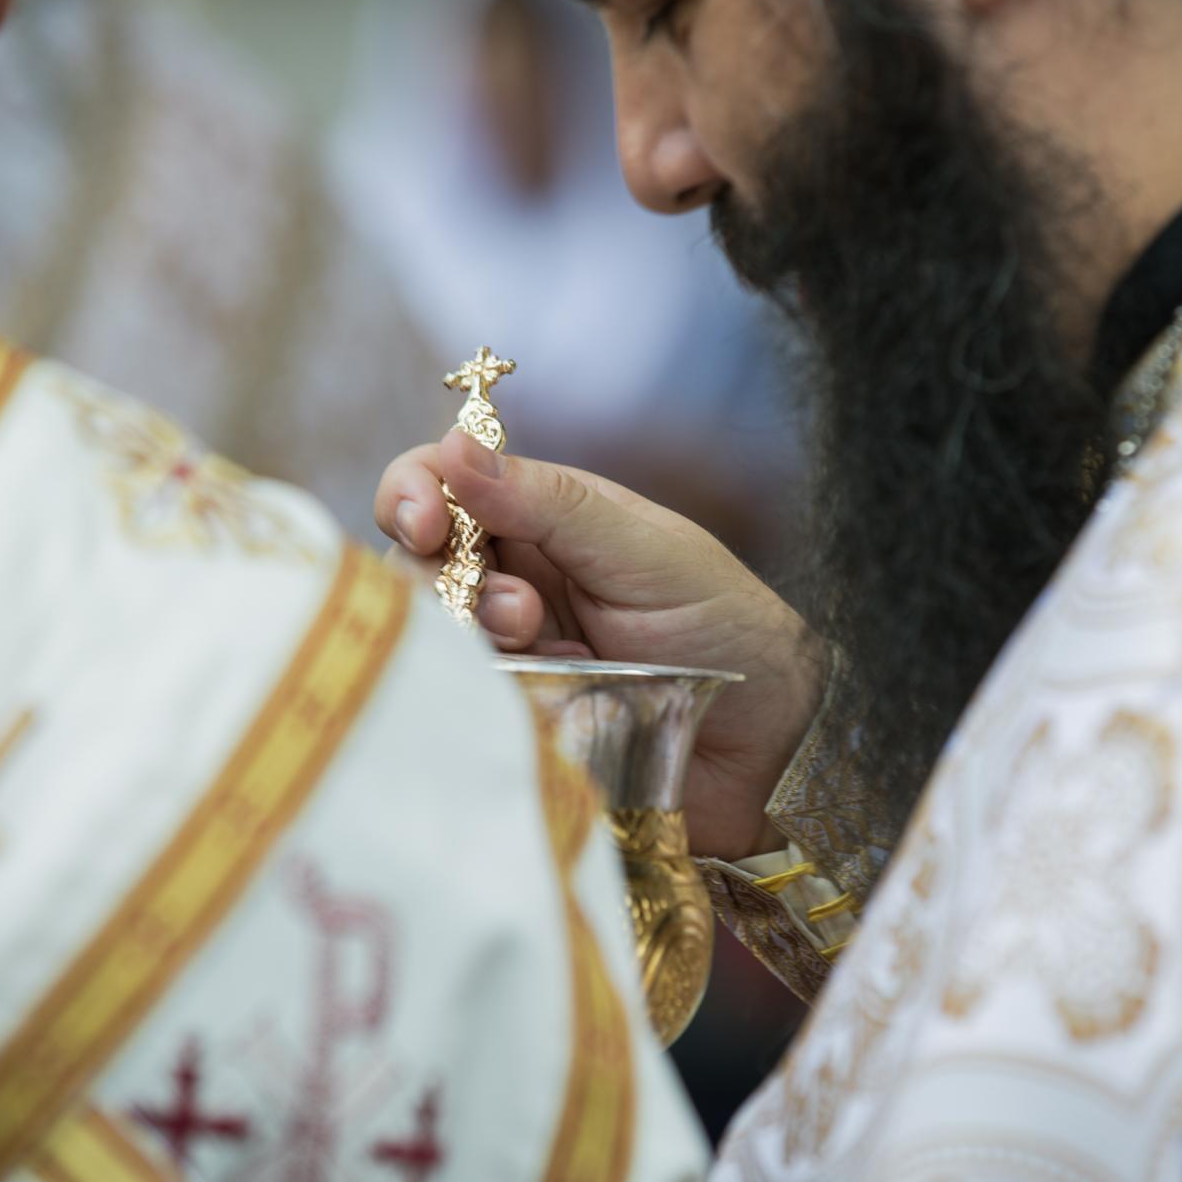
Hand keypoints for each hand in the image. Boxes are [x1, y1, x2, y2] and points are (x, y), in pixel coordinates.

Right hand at [376, 430, 823, 860]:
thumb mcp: (644, 550)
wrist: (769, 735)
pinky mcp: (511, 720)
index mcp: (538, 518)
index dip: (412, 495)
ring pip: (431, 637)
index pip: (439, 486)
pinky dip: (494, 699)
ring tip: (546, 644)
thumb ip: (548, 503)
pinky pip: (463, 706)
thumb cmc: (722, 624)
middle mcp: (509, 579)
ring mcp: (505, 654)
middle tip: (516, 609)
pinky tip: (557, 701)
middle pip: (414, 565)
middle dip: (442, 579)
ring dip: (475, 637)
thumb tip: (455, 446)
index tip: (422, 522)